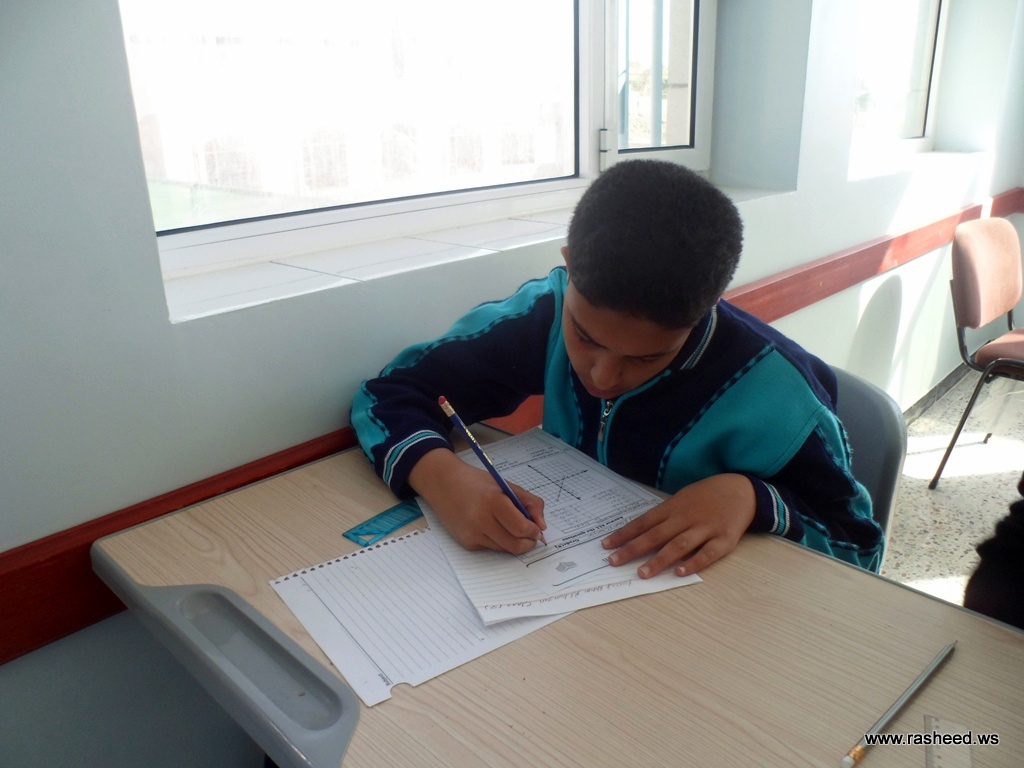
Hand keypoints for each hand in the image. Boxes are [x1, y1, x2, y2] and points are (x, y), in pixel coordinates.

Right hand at [408, 448, 546, 554]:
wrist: (444, 484)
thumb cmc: (477, 483)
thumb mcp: (506, 485)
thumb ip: (530, 503)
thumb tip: (542, 526)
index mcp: (494, 502)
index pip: (521, 528)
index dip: (534, 531)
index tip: (537, 528)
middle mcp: (481, 520)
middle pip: (515, 545)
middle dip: (528, 542)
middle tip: (530, 535)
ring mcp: (472, 533)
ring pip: (504, 549)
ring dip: (512, 541)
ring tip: (507, 525)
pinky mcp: (466, 542)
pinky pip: (490, 548)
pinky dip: (497, 541)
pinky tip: (489, 526)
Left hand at [601, 473, 755, 577]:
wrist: (742, 489)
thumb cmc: (707, 496)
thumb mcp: (683, 498)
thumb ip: (665, 515)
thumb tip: (640, 532)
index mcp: (673, 507)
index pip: (643, 522)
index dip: (624, 534)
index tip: (606, 545)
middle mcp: (686, 517)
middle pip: (656, 535)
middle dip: (633, 548)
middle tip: (614, 561)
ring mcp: (706, 528)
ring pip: (678, 545)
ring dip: (659, 560)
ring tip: (642, 573)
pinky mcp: (724, 539)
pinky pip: (707, 553)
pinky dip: (693, 562)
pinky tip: (680, 572)